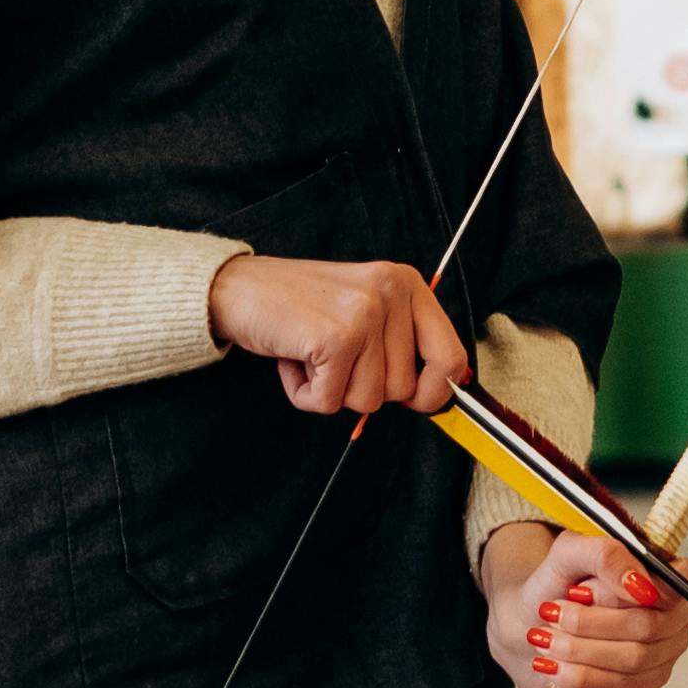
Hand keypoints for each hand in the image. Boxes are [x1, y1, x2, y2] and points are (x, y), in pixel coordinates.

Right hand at [206, 249, 471, 424]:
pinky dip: (305, 394)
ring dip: (331, 390)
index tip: (415, 402)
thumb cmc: (296, 307)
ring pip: (368, 401)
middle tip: (331, 356)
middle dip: (362, 388)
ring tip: (310, 354)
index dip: (435, 392)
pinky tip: (293, 359)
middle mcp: (392, 293)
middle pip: (403, 390)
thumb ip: (398, 342)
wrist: (235, 288)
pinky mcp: (335, 338)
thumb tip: (430, 397)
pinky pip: (330, 402)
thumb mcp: (362, 310)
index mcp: (406, 284)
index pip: (451, 356)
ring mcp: (365, 314)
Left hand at [482, 521, 687, 687]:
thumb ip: (605, 555)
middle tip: (552, 612)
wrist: (533, 621)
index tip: (589, 590)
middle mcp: (674, 615)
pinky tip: (553, 664)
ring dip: (580, 649)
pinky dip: (580, 675)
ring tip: (545, 637)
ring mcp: (663, 653)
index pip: (680, 580)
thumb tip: (637, 583)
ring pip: (633, 658)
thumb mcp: (569, 554)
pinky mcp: (644, 684)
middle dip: (592, 622)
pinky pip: (620, 686)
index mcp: (666, 574)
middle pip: (649, 625)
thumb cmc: (557, 583)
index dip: (643, 588)